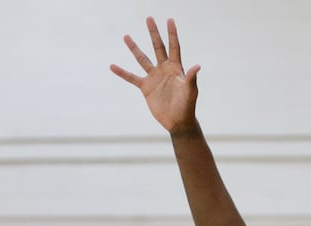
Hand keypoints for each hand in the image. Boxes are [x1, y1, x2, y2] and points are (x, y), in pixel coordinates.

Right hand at [111, 18, 200, 134]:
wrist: (178, 121)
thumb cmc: (187, 106)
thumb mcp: (190, 92)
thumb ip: (191, 78)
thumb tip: (197, 66)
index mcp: (175, 68)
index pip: (174, 47)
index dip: (172, 34)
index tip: (169, 20)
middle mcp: (164, 69)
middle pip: (157, 47)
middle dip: (153, 33)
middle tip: (149, 19)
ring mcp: (154, 77)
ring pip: (142, 59)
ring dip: (134, 48)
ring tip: (126, 36)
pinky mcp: (146, 87)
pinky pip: (131, 78)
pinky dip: (122, 73)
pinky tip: (112, 66)